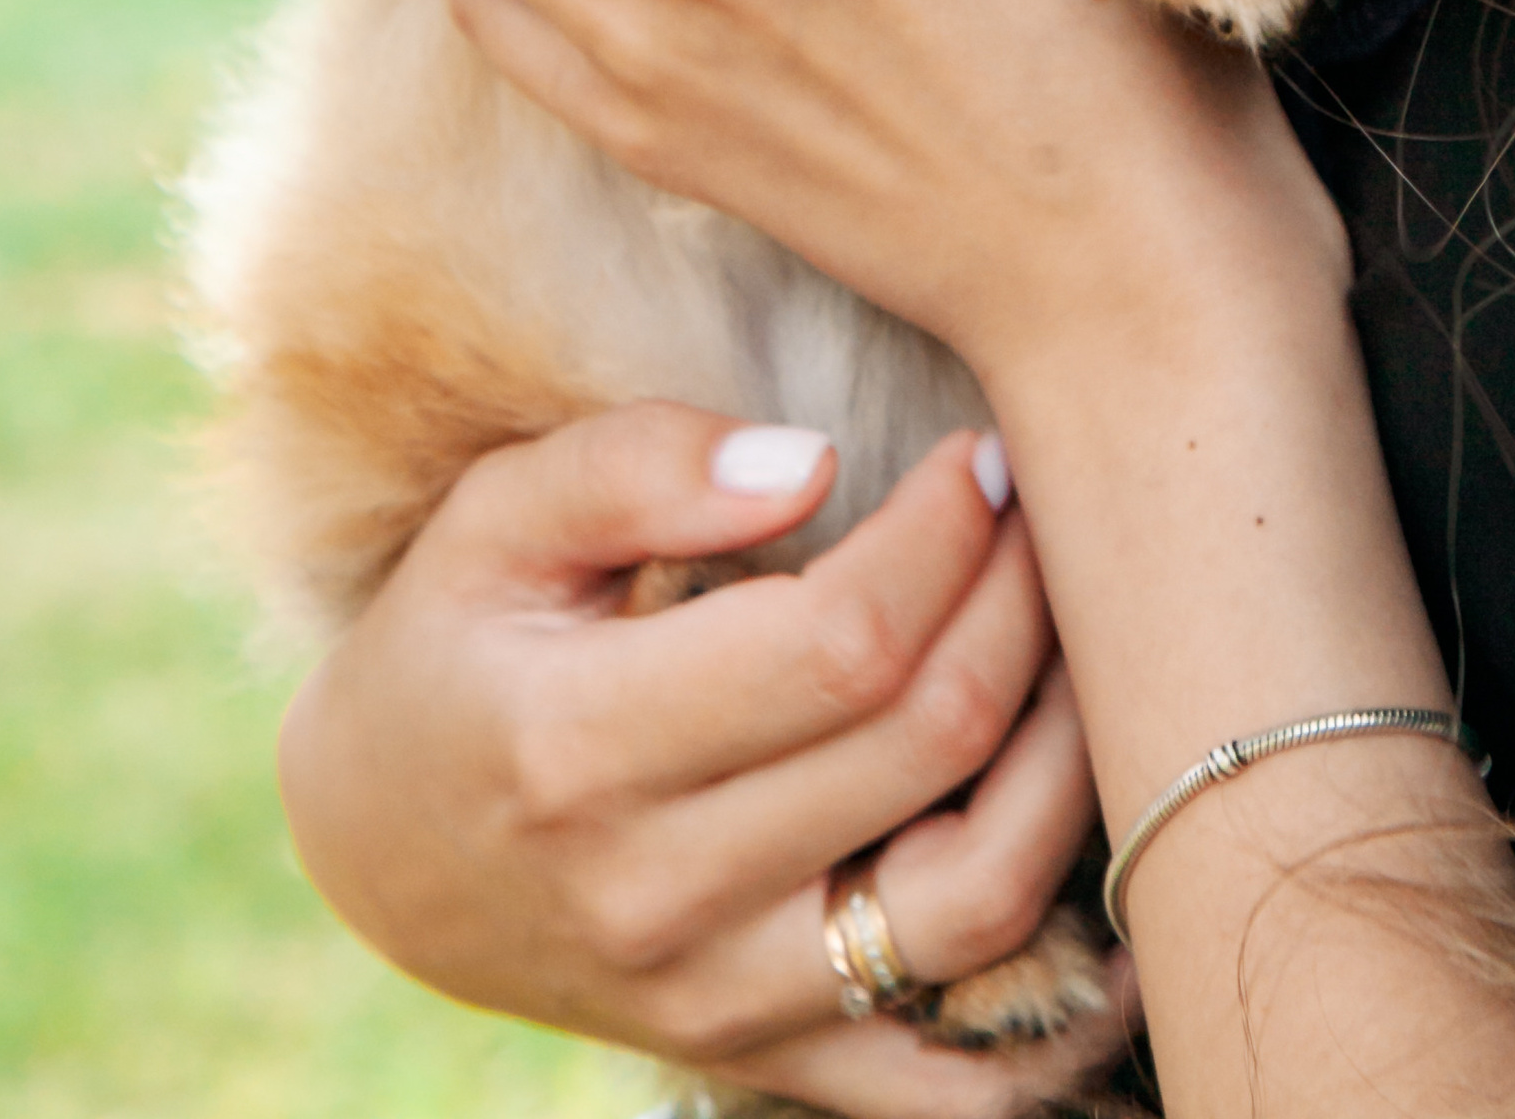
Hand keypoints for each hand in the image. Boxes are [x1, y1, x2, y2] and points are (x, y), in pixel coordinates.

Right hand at [278, 395, 1130, 1112]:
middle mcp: (653, 897)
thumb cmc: (458, 639)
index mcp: (580, 746)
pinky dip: (1063, 1030)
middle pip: (919, 746)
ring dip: (1065, 766)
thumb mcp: (495, 516)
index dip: (942, 536)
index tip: (981, 457)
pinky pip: (948, 1086)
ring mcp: (716, 1001)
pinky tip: (1133, 935)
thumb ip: (639, 466)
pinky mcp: (761, 1059)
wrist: (381, 838)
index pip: (838, 641)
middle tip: (1045, 512)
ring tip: (1085, 652)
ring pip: (970, 903)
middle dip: (1018, 604)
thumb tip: (811, 464)